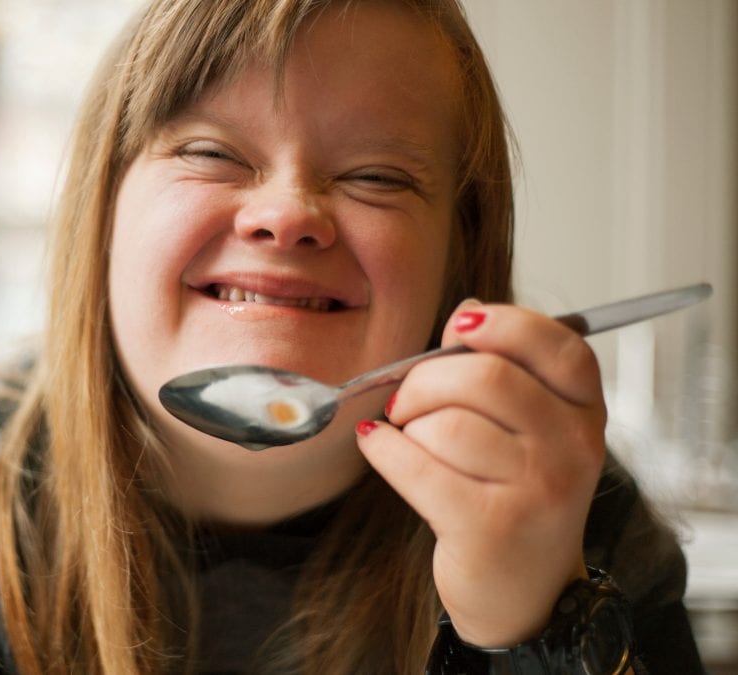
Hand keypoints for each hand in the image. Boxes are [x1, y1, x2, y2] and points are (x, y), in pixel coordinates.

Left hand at [354, 298, 606, 646]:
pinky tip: (377, 446)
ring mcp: (539, 490)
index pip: (558, 345)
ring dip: (409, 426)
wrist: (523, 593)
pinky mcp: (491, 526)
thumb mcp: (528, 431)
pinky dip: (383, 450)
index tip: (459, 329)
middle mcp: (574, 448)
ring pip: (447, 423)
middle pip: (486, 377)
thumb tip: (466, 311)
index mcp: (585, 412)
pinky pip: (416, 465)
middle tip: (407, 402)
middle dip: (425, 381)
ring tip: (411, 442)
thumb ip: (503, 368)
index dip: (503, 324)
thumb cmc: (514, 496)